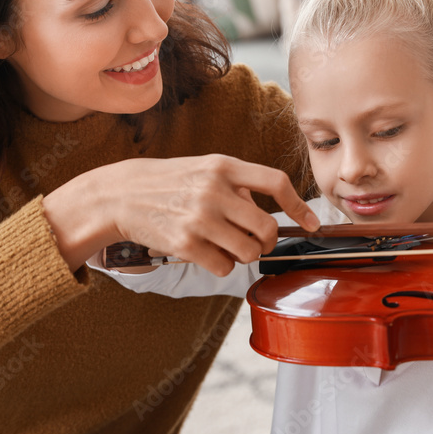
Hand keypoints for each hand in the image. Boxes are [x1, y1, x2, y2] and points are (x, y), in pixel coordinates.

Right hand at [43, 154, 319, 275]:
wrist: (120, 194)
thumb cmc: (169, 182)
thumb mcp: (204, 168)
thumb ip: (238, 184)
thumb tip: (273, 212)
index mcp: (223, 166)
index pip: (275, 182)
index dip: (299, 205)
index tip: (312, 222)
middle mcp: (214, 190)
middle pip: (268, 228)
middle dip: (268, 241)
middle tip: (257, 241)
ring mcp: (200, 217)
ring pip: (249, 252)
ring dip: (244, 255)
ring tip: (227, 245)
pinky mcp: (185, 243)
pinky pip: (224, 267)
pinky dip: (222, 266)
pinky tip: (206, 253)